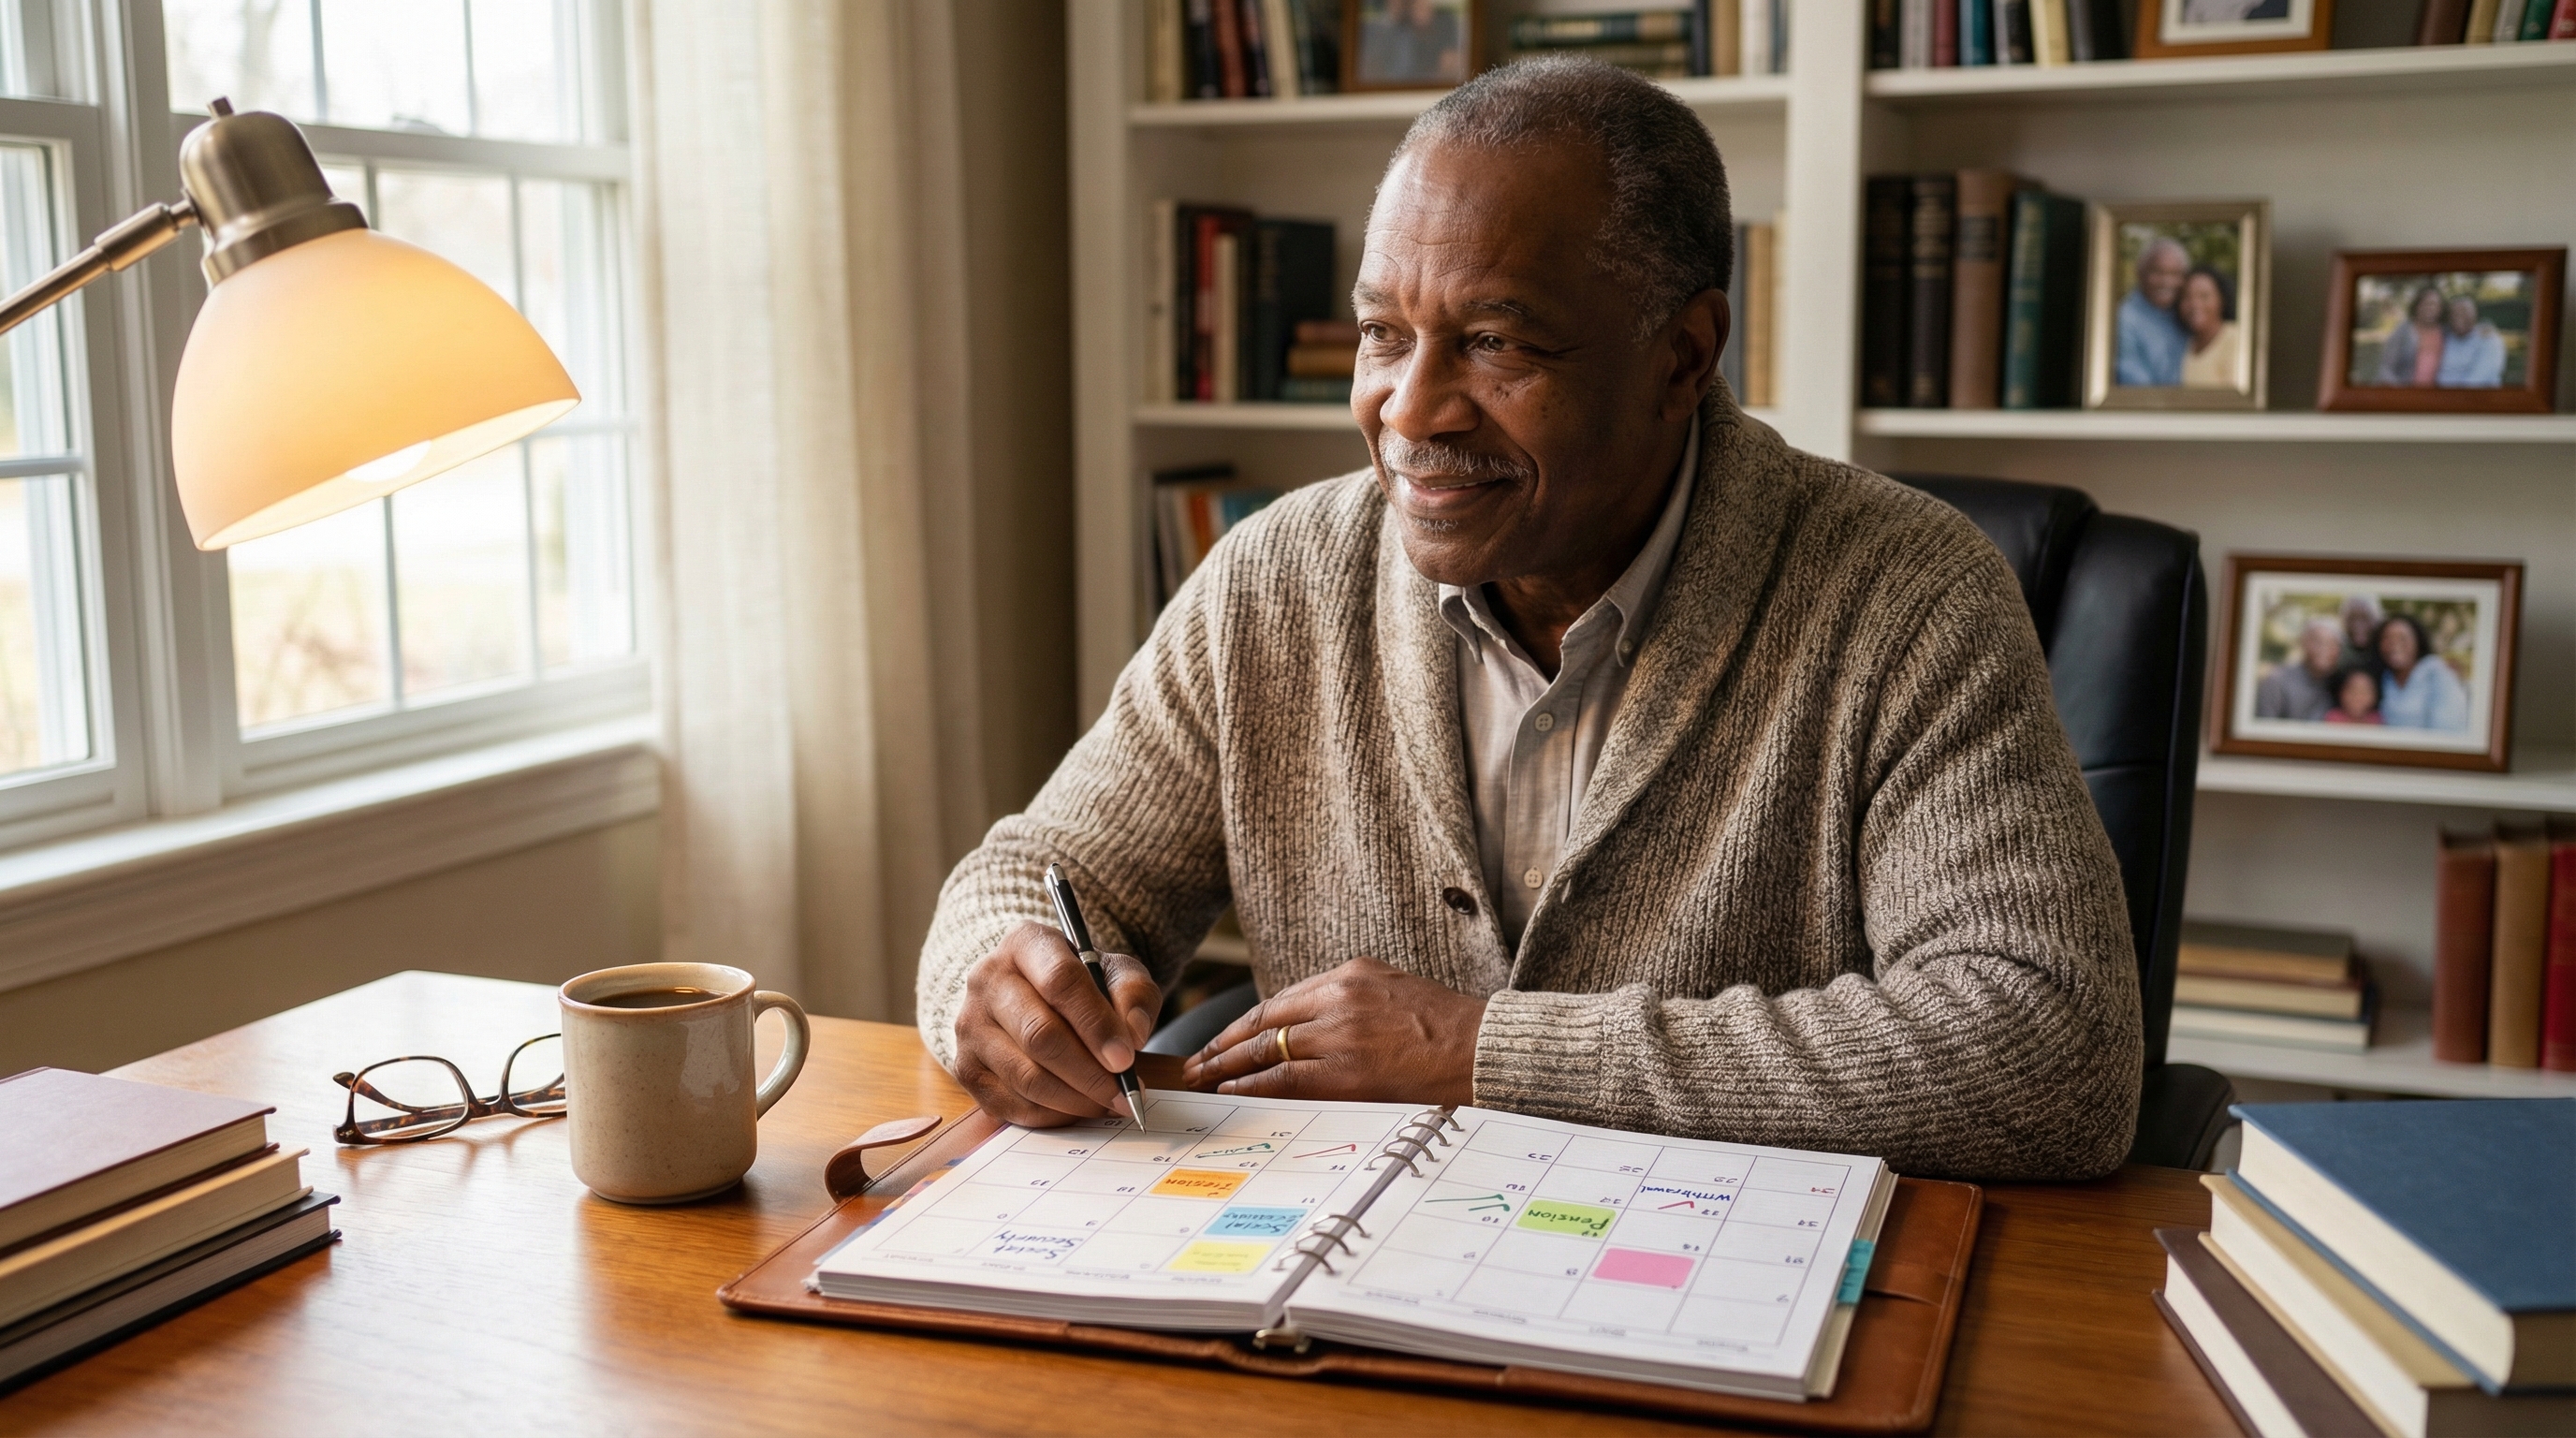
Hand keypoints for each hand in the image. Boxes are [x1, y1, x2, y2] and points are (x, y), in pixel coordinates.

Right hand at [952, 921, 1160, 1127]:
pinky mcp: (965, 1067)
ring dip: (1074, 1099)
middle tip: (1123, 1093)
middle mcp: (987, 979)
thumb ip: (1133, 995)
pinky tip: (1077, 1107)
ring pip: (1025, 1076)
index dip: (1096, 1025)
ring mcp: (970, 1025)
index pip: (1060, 982)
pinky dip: (1051, 1115)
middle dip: (1088, 1072)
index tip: (1125, 1059)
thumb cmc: (1081, 986)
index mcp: (1025, 943)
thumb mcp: (1116, 974)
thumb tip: (1133, 1034)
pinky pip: (1011, 1104)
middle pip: (1039, 1035)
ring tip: (1107, 1101)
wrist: (1036, 999)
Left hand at [1180, 956, 1484, 1106]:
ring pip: (1266, 1049)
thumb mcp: (1395, 992)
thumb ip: (1351, 1002)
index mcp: (1352, 974)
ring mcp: (1341, 1033)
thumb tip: (1308, 1027)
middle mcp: (1340, 997)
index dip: (1245, 1024)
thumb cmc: (1449, 1029)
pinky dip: (1252, 1084)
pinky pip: (1285, 1078)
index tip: (1223, 1039)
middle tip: (1197, 1062)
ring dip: (1228, 1066)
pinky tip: (1233, 1091)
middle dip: (1224, 1044)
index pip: (1282, 1000)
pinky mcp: (1349, 1070)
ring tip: (1204, 1080)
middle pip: (1264, 1021)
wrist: (1487, 1050)